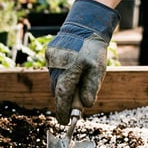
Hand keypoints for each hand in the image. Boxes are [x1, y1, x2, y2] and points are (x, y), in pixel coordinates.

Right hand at [46, 0, 118, 124]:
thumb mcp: (98, 70)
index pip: (63, 96)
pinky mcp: (49, 54)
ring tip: (76, 81)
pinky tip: (70, 69)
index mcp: (71, 69)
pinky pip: (54, 71)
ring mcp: (51, 59)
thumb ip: (91, 88)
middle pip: (58, 91)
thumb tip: (84, 106)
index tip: (65, 122)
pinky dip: (61, 76)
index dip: (63, 111)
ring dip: (64, 87)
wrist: (85, 25)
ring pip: (55, 82)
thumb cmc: (93, 49)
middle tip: (74, 106)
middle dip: (65, 100)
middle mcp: (57, 65)